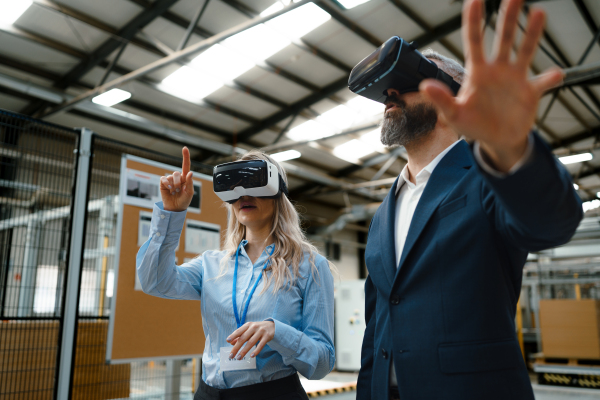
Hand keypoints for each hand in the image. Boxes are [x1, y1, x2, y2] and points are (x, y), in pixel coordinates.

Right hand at [159, 147, 193, 211]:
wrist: (175, 208)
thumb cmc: (184, 200)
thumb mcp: (189, 193)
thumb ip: (190, 182)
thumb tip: (190, 172)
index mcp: (186, 178)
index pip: (186, 165)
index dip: (186, 156)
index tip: (185, 148)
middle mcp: (178, 178)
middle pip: (177, 173)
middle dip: (178, 182)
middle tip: (178, 190)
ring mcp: (170, 180)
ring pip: (171, 176)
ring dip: (173, 184)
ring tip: (174, 191)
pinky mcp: (163, 183)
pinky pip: (163, 178)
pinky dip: (166, 183)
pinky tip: (168, 188)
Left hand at [226, 321, 274, 359]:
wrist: (272, 326)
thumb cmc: (257, 329)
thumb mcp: (248, 330)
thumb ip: (240, 336)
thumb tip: (230, 342)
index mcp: (248, 325)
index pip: (239, 331)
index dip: (233, 335)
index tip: (227, 341)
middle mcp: (253, 327)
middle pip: (243, 338)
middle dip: (236, 347)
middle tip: (231, 356)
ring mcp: (261, 331)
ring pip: (251, 342)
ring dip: (244, 351)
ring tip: (238, 358)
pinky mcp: (267, 336)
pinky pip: (261, 345)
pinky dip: (256, 351)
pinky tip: (251, 356)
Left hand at [419, 0, 562, 171]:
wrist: (496, 141)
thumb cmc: (473, 125)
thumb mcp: (454, 115)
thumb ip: (441, 100)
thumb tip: (424, 86)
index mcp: (477, 72)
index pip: (473, 41)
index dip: (473, 20)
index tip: (475, 0)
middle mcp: (497, 70)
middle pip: (504, 38)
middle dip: (508, 17)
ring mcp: (515, 78)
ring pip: (525, 50)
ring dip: (532, 33)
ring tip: (538, 12)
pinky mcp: (531, 92)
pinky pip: (543, 82)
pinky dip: (550, 78)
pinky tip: (556, 73)